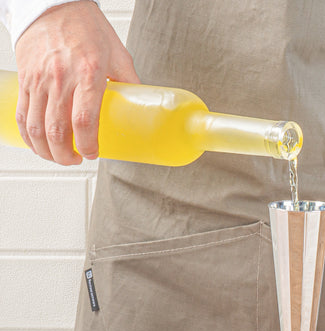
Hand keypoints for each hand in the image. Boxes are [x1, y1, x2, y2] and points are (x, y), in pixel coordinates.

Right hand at [15, 0, 138, 164]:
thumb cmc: (87, 26)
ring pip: (35, 127)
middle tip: (76, 160)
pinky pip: (21, 113)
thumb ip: (129, 83)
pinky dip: (27, 135)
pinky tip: (38, 144)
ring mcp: (39, 79)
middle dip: (66, 155)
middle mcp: (61, 79)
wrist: (54, 2)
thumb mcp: (118, 54)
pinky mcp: (25, 78)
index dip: (88, 144)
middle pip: (57, 130)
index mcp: (88, 74)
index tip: (93, 154)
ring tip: (59, 157)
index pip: (84, 120)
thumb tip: (141, 108)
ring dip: (46, 150)